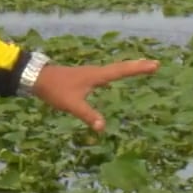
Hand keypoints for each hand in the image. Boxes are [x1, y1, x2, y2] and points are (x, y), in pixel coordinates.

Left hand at [32, 58, 159, 131]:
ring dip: (128, 68)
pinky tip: (114, 78)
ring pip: (114, 69)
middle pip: (121, 67)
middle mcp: (96, 72)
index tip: (155, 65)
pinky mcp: (85, 77)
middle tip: (155, 64)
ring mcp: (90, 73)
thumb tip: (102, 128)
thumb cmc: (55, 89)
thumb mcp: (72, 104)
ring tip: (141, 68)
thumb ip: (87, 115)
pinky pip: (106, 74)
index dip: (139, 69)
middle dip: (138, 66)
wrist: (37, 78)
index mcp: (96, 76)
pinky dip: (116, 73)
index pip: (122, 71)